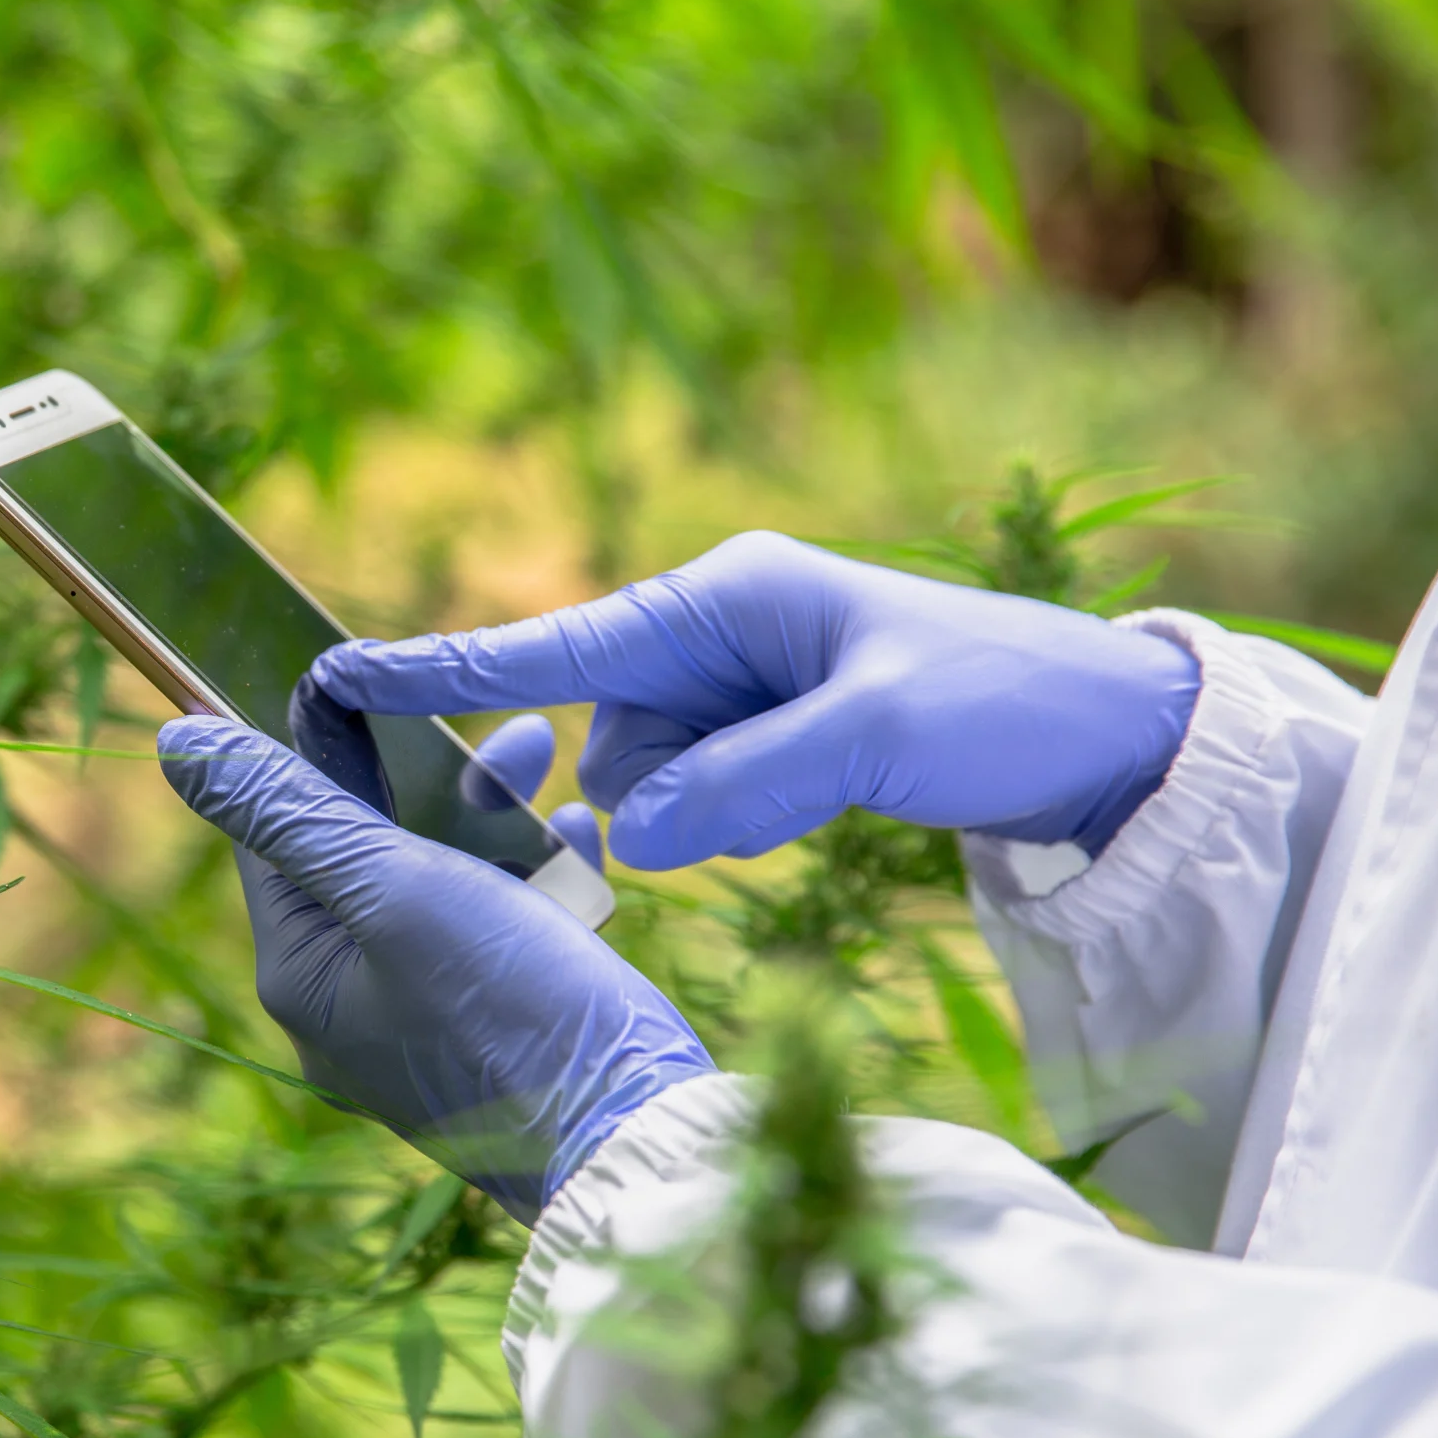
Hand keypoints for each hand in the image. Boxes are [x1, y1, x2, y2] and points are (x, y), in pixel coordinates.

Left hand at [158, 713, 713, 1222]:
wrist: (636, 1141)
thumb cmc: (509, 1012)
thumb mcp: (394, 889)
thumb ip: (289, 810)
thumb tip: (178, 742)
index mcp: (302, 978)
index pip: (276, 836)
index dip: (314, 752)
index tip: (353, 680)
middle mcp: (353, 1005)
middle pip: (369, 852)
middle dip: (427, 776)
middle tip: (492, 728)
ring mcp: (429, 1020)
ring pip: (446, 881)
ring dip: (490, 814)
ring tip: (540, 758)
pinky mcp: (503, 1026)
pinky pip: (504, 927)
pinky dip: (535, 874)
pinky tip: (575, 834)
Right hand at [309, 530, 1200, 869]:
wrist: (1106, 728)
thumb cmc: (1001, 699)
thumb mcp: (878, 737)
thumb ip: (744, 784)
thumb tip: (629, 838)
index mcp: (720, 599)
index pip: (551, 643)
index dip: (439, 668)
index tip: (331, 674)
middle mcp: (711, 636)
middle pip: (608, 737)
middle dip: (653, 792)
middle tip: (758, 801)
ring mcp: (737, 691)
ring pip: (651, 782)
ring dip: (707, 814)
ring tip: (818, 791)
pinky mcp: (764, 739)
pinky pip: (701, 798)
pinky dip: (737, 818)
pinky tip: (812, 803)